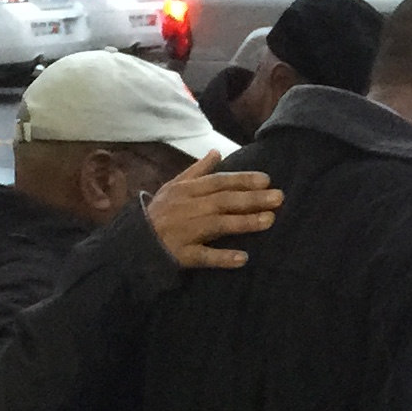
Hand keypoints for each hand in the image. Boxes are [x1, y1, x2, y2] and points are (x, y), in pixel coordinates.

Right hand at [145, 152, 282, 268]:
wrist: (133, 242)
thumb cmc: (160, 212)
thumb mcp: (175, 186)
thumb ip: (198, 170)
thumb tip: (216, 151)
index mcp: (187, 191)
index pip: (218, 182)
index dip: (241, 180)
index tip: (266, 180)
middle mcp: (188, 208)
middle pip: (222, 201)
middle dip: (251, 199)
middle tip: (279, 198)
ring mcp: (185, 232)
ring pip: (217, 225)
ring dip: (243, 223)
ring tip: (269, 221)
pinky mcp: (182, 254)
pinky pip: (204, 256)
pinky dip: (222, 257)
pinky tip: (243, 258)